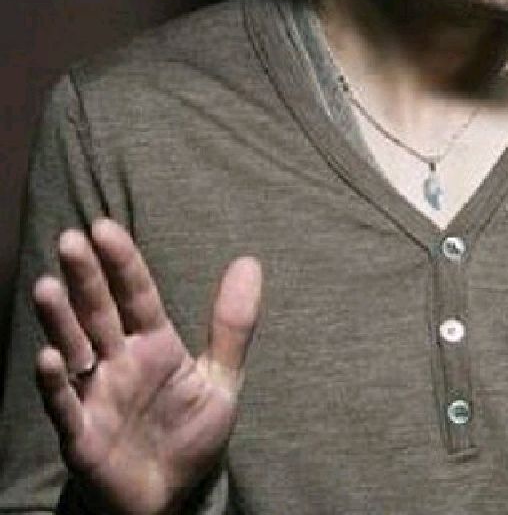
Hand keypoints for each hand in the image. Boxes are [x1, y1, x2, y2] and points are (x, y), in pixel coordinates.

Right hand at [32, 218, 261, 514]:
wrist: (172, 496)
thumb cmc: (188, 434)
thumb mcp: (220, 377)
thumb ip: (232, 324)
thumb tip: (250, 261)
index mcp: (153, 344)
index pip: (136, 294)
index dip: (122, 262)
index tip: (105, 227)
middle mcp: (119, 362)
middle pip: (100, 312)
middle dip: (85, 278)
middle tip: (70, 239)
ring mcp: (97, 396)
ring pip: (74, 350)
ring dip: (60, 320)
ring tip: (48, 286)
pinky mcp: (83, 437)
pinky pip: (66, 407)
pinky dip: (57, 384)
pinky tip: (48, 357)